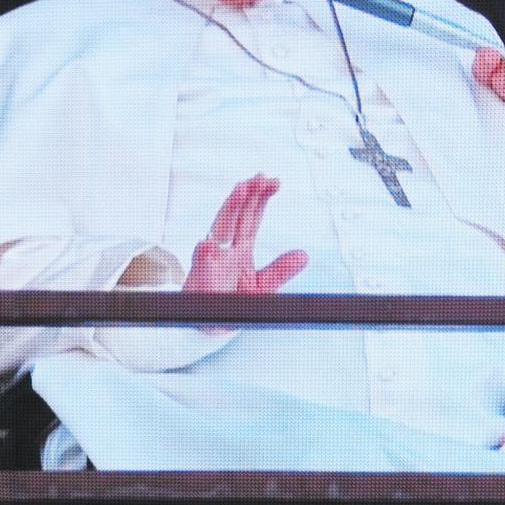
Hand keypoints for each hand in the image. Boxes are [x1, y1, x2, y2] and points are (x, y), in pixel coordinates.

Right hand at [184, 176, 307, 308]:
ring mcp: (212, 262)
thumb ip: (281, 270)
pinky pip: (202, 267)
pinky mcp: (200, 280)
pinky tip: (207, 246)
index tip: (272, 181)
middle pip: (236, 216)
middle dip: (247, 195)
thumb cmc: (231, 304)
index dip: (261, 199)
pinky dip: (204, 256)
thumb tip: (303, 255)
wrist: (208, 327)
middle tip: (259, 177)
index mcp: (240, 249)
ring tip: (239, 191)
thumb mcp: (264, 287)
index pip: (251, 218)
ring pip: (220, 231)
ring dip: (228, 210)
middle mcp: (225, 250)